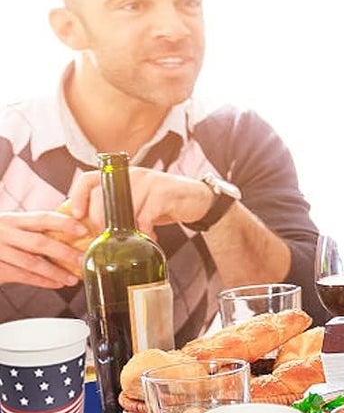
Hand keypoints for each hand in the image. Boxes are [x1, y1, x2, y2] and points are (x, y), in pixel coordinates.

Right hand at [0, 210, 88, 287]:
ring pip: (32, 263)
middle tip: (83, 260)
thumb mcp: (10, 227)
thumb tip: (73, 232)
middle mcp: (4, 233)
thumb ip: (33, 230)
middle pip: (39, 242)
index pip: (42, 218)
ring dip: (55, 272)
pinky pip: (21, 275)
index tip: (84, 229)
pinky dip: (41, 281)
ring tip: (73, 279)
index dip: (64, 223)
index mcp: (13, 220)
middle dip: (65, 253)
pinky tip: (56, 284)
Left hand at [68, 167, 213, 236]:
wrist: (197, 200)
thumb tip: (87, 225)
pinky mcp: (164, 193)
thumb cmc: (162, 204)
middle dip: (101, 221)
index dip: (77, 196)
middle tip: (110, 236)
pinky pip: (146, 217)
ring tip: (138, 237)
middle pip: (102, 198)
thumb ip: (114, 208)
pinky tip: (152, 235)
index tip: (77, 215)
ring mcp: (148, 182)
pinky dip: (146, 231)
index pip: (88, 179)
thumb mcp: (135, 203)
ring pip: (124, 210)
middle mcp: (132, 175)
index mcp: (121, 176)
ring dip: (129, 230)